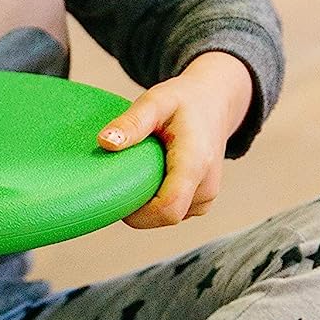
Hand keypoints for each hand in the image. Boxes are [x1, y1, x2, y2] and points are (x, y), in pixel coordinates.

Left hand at [97, 52, 253, 228]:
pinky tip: (147, 178)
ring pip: (166, 218)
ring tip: (136, 172)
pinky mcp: (201, 203)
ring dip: (145, 205)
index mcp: (196, 164)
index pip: (167, 209)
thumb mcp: (155, 101)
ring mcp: (206, 199)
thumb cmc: (183, 101)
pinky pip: (171, 214)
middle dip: (135, 208)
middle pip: (163, 218)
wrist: (214, 103)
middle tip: (117, 178)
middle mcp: (206, 187)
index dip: (136, 212)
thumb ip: (131, 123)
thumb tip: (105, 142)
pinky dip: (154, 203)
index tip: (113, 193)